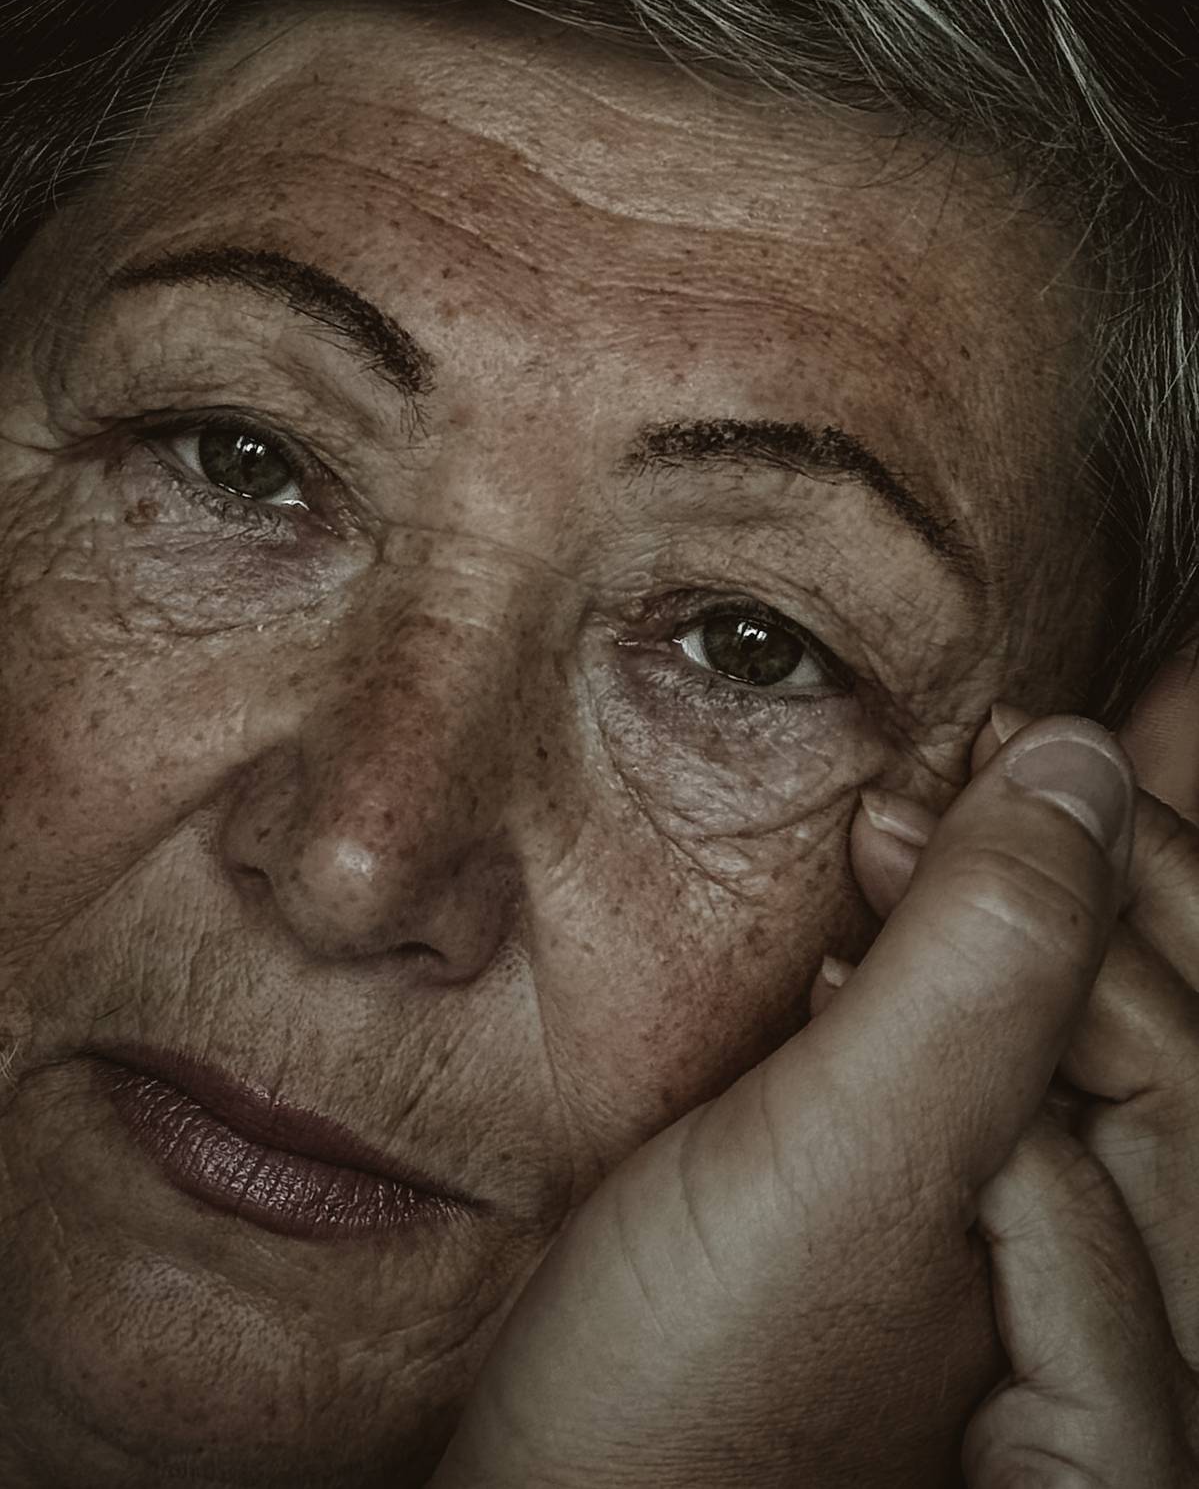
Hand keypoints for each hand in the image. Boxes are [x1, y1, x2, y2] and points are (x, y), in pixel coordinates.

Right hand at [430, 715, 1134, 1488]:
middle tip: (961, 764)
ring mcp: (1042, 1304)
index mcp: (1157, 1347)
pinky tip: (872, 943)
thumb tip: (1079, 769)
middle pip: (1157, 1036)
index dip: (1078, 876)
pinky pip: (1006, 1092)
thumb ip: (983, 975)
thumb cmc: (685, 1405)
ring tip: (907, 835)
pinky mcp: (953, 1274)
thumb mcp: (842, 1169)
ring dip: (1005, 921)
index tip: (963, 759)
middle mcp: (1134, 1331)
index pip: (1178, 1042)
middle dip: (1064, 877)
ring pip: (1079, 1057)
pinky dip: (951, 990)